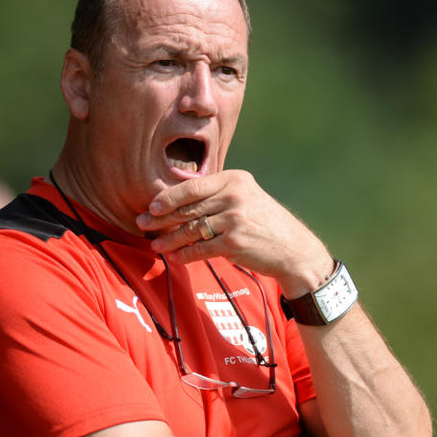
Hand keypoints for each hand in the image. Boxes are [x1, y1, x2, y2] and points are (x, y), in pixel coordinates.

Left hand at [136, 169, 333, 297]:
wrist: (294, 249)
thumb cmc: (266, 225)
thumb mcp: (247, 198)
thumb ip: (218, 194)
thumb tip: (178, 200)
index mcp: (234, 179)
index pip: (192, 186)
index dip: (167, 197)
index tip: (151, 207)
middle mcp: (234, 195)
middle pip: (187, 208)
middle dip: (161, 218)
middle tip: (142, 225)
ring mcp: (234, 219)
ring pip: (190, 229)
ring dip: (169, 239)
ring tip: (155, 245)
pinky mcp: (233, 242)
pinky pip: (200, 249)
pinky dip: (184, 255)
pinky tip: (174, 257)